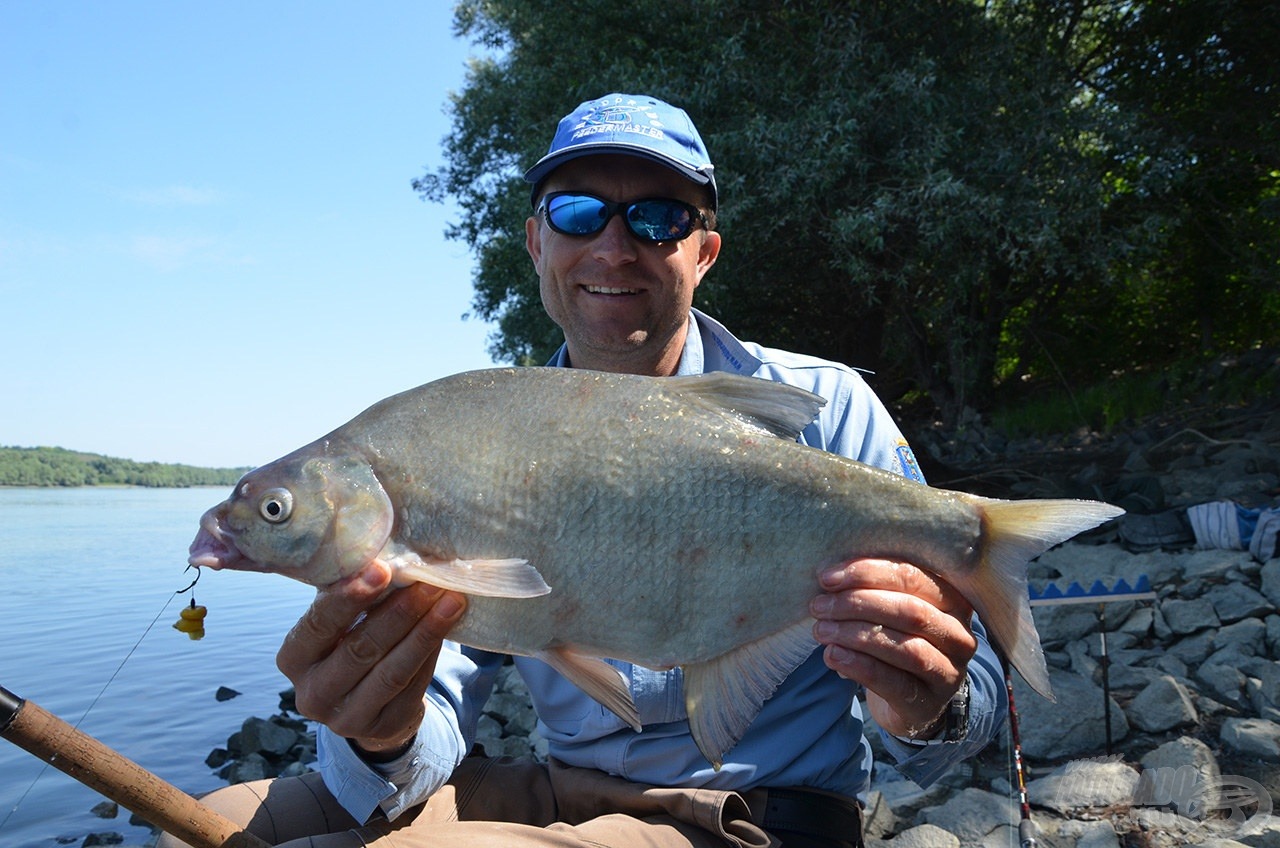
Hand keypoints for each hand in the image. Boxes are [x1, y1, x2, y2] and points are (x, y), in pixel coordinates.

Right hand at [276, 560, 466, 756]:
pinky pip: (412, 688)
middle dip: (399, 614)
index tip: (382, 570)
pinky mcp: (382, 728)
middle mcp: (312, 694)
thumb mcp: (338, 622)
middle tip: (429, 583)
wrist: (362, 703)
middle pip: (360, 650)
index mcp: (293, 658)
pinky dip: (432, 654)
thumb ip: (350, 595)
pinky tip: (447, 627)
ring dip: (424, 633)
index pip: (318, 626)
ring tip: (450, 601)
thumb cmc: (348, 642)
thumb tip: (385, 555)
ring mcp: (346, 718)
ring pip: (391, 672)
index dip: (350, 598)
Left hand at [809, 558, 975, 739]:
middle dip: (858, 604)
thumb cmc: (897, 641)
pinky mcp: (930, 703)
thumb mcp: (892, 611)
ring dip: (856, 635)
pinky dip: (860, 666)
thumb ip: (872, 591)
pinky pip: (895, 683)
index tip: (827, 578)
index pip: (912, 577)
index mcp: (952, 600)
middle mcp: (959, 634)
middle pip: (910, 611)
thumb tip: (830, 578)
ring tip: (822, 631)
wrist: (912, 700)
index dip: (867, 573)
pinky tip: (833, 656)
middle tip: (819, 606)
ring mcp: (950, 672)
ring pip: (905, 648)